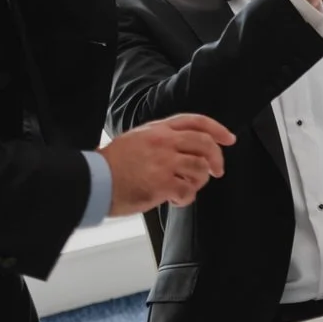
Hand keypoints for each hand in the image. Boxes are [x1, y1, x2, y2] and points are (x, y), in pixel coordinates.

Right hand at [100, 114, 236, 215]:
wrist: (93, 181)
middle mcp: (164, 142)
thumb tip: (187, 149)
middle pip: (205, 144)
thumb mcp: (137, 138)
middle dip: (217, 159)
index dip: (217, 130)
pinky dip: (186, 198)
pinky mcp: (161, 184)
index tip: (229, 139)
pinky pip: (187, 191)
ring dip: (199, 182)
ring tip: (185, 187)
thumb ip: (162, 139)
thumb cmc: (112, 164)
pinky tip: (175, 199)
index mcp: (158, 129)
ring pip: (200, 169)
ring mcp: (163, 162)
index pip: (196, 122)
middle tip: (217, 171)